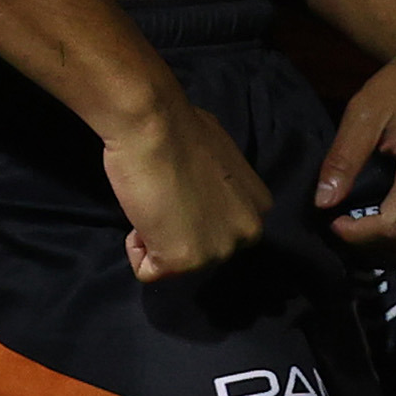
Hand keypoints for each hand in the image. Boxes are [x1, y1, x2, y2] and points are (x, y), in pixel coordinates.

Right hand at [103, 98, 270, 282]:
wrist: (153, 124)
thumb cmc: (180, 127)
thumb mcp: (222, 160)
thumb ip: (222, 187)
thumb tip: (204, 192)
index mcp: (259, 207)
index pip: (223, 228)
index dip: (195, 211)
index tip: (180, 188)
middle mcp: (247, 233)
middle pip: (203, 249)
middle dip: (180, 230)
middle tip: (164, 196)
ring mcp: (216, 250)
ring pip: (177, 263)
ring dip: (158, 238)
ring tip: (153, 201)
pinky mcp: (183, 261)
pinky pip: (148, 271)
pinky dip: (136, 250)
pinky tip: (140, 217)